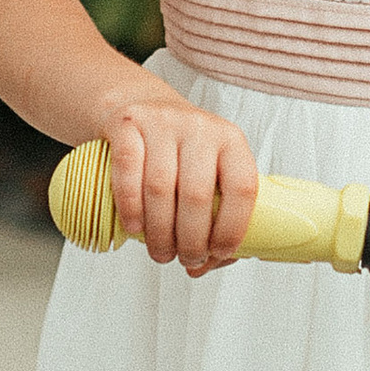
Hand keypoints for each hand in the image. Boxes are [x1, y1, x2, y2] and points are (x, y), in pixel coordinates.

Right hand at [106, 96, 257, 274]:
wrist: (141, 106)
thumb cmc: (179, 152)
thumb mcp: (209, 172)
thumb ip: (216, 217)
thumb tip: (207, 264)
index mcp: (231, 141)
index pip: (242, 187)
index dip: (232, 227)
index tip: (218, 252)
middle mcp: (200, 128)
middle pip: (197, 194)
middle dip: (191, 239)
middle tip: (185, 260)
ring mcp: (162, 122)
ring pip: (160, 187)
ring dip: (159, 231)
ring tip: (161, 253)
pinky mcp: (127, 124)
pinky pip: (127, 169)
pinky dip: (130, 206)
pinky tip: (135, 229)